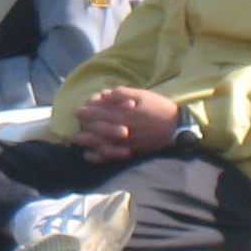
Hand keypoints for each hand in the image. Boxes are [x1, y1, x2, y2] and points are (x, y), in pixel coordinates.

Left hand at [69, 87, 183, 163]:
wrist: (176, 128)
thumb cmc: (159, 108)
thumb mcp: (142, 95)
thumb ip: (122, 94)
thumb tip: (105, 94)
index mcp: (123, 113)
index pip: (99, 112)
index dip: (87, 111)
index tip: (76, 110)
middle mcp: (122, 129)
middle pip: (97, 127)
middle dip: (83, 125)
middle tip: (73, 124)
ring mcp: (125, 142)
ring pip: (101, 142)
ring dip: (86, 141)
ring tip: (74, 140)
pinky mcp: (131, 151)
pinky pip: (111, 156)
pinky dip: (99, 156)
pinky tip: (89, 155)